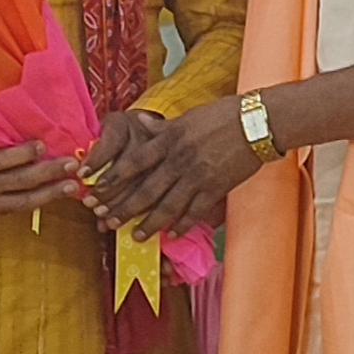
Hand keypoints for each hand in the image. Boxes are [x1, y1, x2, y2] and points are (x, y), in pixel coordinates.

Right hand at [0, 140, 79, 221]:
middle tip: (72, 165)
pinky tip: (49, 197)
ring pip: (22, 202)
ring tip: (71, 187)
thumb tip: (4, 122)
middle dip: (48, 174)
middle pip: (20, 182)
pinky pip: (12, 210)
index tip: (44, 143)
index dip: (24, 153)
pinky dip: (32, 203)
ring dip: (49, 194)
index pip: (2, 160)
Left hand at [84, 96, 258, 238]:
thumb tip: (136, 120)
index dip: (113, 177)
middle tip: (106, 222)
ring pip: (168, 206)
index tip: (96, 188)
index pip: (134, 161)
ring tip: (137, 237)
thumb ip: (161, 127)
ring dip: (150, 224)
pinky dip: (183, 225)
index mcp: (170, 139)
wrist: (257, 123)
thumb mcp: (187, 117)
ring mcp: (198, 176)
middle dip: (124, 208)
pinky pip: (195, 211)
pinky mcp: (216, 188)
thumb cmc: (222, 116)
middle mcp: (179, 159)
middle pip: (146, 189)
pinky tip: (172, 235)